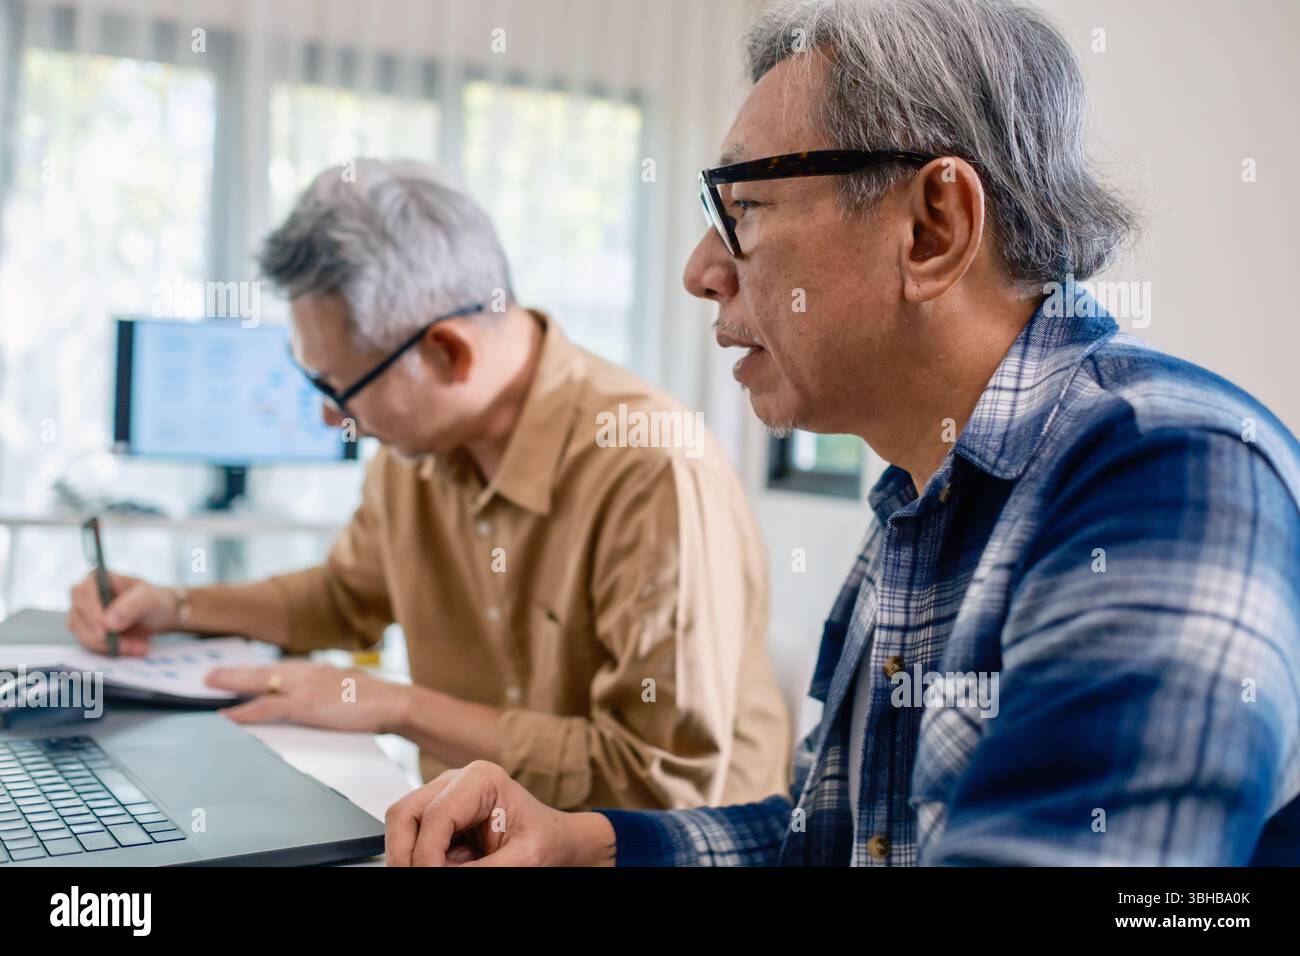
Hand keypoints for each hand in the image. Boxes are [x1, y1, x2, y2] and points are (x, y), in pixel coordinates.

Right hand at [67, 571, 176, 655]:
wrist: (157, 616)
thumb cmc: (151, 600)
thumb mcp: (148, 598)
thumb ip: (130, 606)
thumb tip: (108, 623)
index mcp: (95, 579)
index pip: (83, 594)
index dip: (91, 613)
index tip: (105, 631)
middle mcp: (83, 597)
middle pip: (78, 619)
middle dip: (104, 637)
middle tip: (130, 645)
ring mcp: (82, 617)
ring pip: (84, 636)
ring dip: (111, 646)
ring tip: (140, 647)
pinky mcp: (87, 634)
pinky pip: (92, 647)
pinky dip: (112, 651)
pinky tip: (134, 649)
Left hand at [204, 659, 406, 732]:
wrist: (394, 702)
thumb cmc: (378, 700)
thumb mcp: (350, 688)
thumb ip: (331, 690)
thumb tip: (322, 699)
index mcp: (318, 669)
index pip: (280, 667)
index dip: (257, 669)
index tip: (240, 670)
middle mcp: (307, 673)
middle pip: (263, 670)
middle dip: (236, 673)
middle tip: (210, 675)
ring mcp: (304, 688)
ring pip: (258, 683)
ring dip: (232, 684)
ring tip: (210, 686)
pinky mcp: (303, 706)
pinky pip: (265, 708)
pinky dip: (243, 712)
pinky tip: (227, 716)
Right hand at [384, 760, 616, 866]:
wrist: (556, 841)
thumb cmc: (546, 842)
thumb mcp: (524, 859)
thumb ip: (483, 871)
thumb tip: (436, 875)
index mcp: (481, 779)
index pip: (434, 816)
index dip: (425, 856)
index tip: (431, 878)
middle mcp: (456, 781)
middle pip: (404, 813)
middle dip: (404, 853)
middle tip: (418, 878)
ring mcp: (444, 795)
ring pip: (401, 823)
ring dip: (409, 856)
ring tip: (437, 871)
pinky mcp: (439, 814)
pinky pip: (412, 835)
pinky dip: (419, 857)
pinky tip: (445, 866)